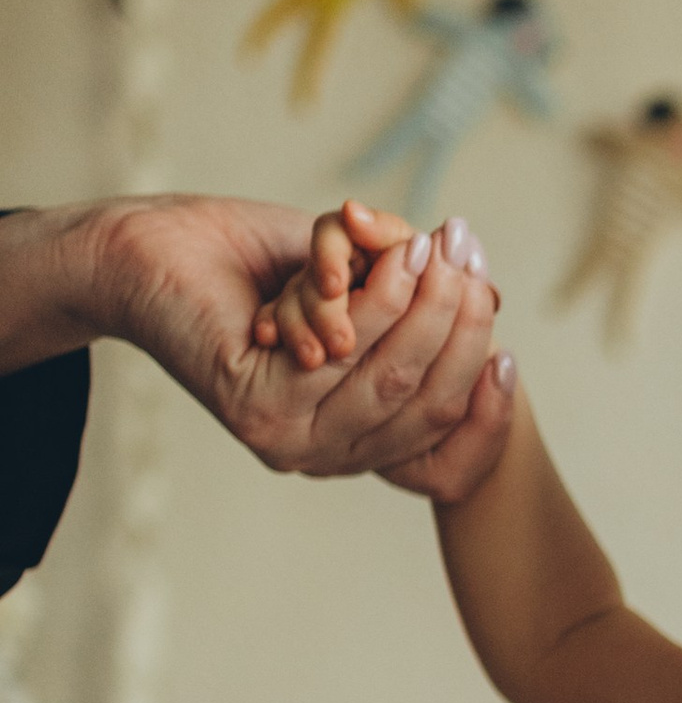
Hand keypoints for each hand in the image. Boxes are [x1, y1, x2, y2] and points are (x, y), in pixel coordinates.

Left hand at [88, 191, 501, 477]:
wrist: (155, 249)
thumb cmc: (255, 264)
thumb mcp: (357, 281)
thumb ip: (415, 301)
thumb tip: (490, 298)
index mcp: (355, 441)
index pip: (445, 432)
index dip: (489, 392)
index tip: (505, 330)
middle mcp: (324, 455)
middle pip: (425, 402)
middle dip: (460, 324)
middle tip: (469, 257)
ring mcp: (288, 441)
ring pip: (389, 379)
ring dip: (421, 306)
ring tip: (433, 247)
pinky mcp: (255, 409)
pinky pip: (340, 357)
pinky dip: (370, 304)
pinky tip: (389, 261)